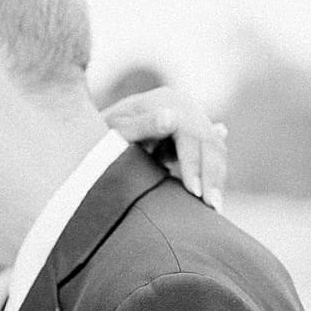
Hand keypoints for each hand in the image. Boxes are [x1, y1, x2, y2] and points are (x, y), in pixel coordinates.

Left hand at [100, 85, 226, 211]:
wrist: (92, 132)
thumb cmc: (99, 136)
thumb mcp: (115, 131)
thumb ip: (141, 126)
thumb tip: (170, 118)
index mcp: (165, 101)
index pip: (190, 133)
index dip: (193, 164)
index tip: (193, 192)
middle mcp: (183, 107)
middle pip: (208, 141)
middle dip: (212, 176)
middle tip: (213, 208)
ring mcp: (191, 118)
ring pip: (215, 148)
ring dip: (217, 179)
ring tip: (215, 209)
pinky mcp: (192, 134)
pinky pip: (211, 153)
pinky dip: (214, 174)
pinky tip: (215, 193)